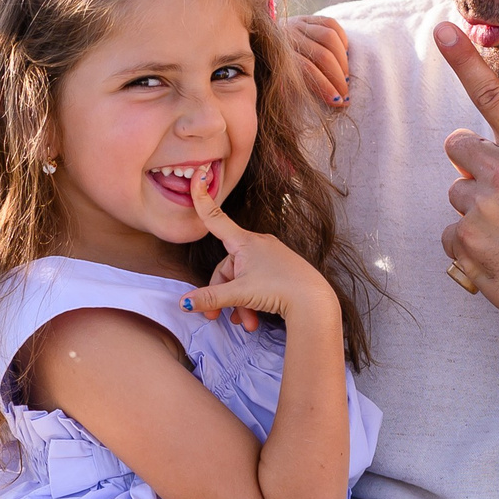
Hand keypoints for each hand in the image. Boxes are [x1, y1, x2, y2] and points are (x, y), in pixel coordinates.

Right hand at [183, 170, 341, 333]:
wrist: (314, 302)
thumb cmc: (280, 290)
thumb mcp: (240, 294)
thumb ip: (210, 298)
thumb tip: (184, 303)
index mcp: (245, 242)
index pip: (216, 218)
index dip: (203, 199)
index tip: (198, 176)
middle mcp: (258, 244)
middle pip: (227, 265)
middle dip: (223, 293)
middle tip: (216, 318)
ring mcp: (270, 256)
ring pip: (242, 279)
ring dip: (239, 303)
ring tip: (245, 323)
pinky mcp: (280, 269)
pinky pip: (257, 281)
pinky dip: (251, 300)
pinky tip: (253, 319)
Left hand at [283, 15, 350, 108]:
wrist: (261, 44)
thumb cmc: (274, 73)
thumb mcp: (277, 83)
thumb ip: (291, 90)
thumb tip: (314, 105)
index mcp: (278, 55)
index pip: (307, 69)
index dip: (325, 87)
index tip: (338, 102)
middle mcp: (287, 36)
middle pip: (321, 55)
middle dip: (338, 77)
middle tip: (346, 93)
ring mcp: (297, 24)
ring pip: (329, 38)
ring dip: (342, 60)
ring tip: (345, 76)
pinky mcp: (307, 17)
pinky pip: (331, 24)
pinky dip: (342, 40)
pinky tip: (344, 55)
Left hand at [433, 21, 498, 340]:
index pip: (497, 101)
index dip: (467, 63)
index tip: (444, 30)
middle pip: (459, 147)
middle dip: (471, 164)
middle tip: (497, 190)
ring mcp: (481, 211)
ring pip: (456, 192)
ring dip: (474, 208)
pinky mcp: (463, 242)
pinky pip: (450, 230)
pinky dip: (467, 243)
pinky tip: (495, 254)